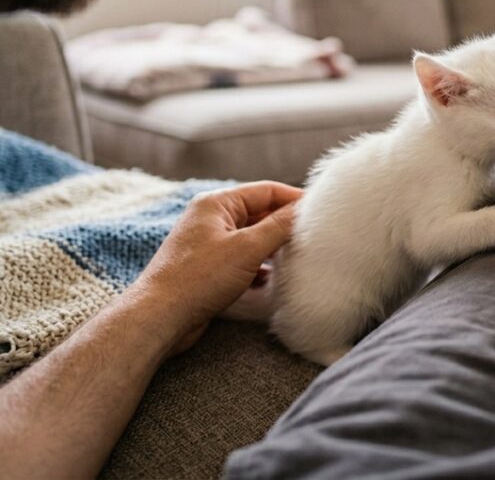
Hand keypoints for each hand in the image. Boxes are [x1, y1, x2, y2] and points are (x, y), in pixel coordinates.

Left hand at [131, 181, 301, 354]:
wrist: (159, 318)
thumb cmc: (198, 278)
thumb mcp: (247, 248)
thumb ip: (279, 226)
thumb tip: (304, 210)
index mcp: (217, 204)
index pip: (266, 190)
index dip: (294, 199)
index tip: (321, 211)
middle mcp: (211, 219)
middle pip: (260, 214)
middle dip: (285, 226)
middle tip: (313, 236)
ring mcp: (209, 244)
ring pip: (252, 239)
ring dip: (274, 248)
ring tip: (298, 258)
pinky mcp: (208, 269)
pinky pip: (243, 260)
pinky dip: (259, 268)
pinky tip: (273, 280)